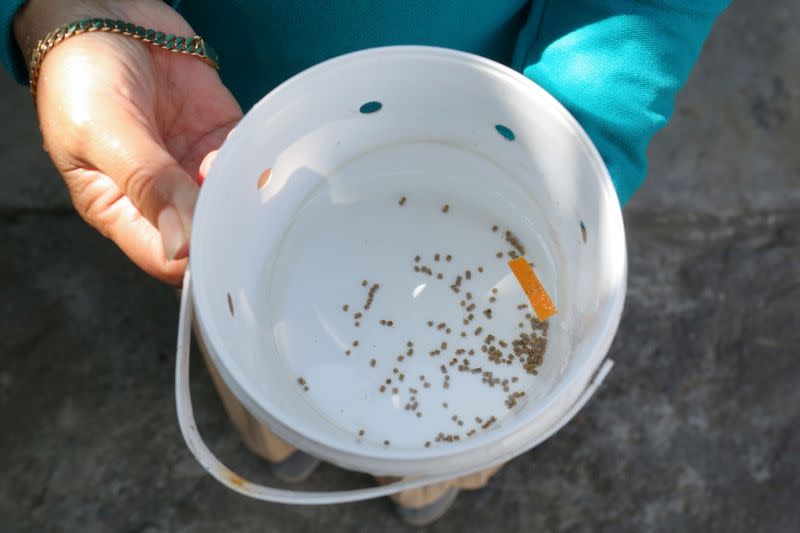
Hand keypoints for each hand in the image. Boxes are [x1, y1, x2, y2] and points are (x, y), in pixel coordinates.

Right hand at [15, 0, 242, 284]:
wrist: (103, 11)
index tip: (224, 242)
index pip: (167, 259)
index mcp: (120, 210)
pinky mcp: (220, 137)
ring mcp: (194, 168)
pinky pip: (249, 162)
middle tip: (247, 208)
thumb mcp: (102, 131)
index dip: (199, 259)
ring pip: (236, 202)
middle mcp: (162, 197)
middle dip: (232, 226)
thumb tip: (181, 245)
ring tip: (245, 171)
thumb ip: (145, 184)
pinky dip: (258, 161)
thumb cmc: (81, 73)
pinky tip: (254, 151)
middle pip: (211, 236)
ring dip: (248, 192)